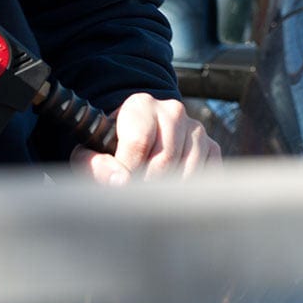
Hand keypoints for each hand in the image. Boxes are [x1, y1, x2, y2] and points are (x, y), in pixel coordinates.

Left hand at [70, 93, 220, 183]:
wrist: (137, 141)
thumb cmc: (112, 149)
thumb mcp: (91, 152)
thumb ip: (95, 165)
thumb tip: (120, 183)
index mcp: (141, 105)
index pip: (138, 141)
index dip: (127, 170)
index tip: (120, 185)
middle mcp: (172, 111)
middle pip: (164, 159)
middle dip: (147, 185)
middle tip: (135, 197)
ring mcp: (195, 129)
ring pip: (187, 171)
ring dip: (168, 192)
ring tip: (151, 197)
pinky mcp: (211, 147)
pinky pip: (206, 176)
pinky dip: (189, 191)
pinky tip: (172, 193)